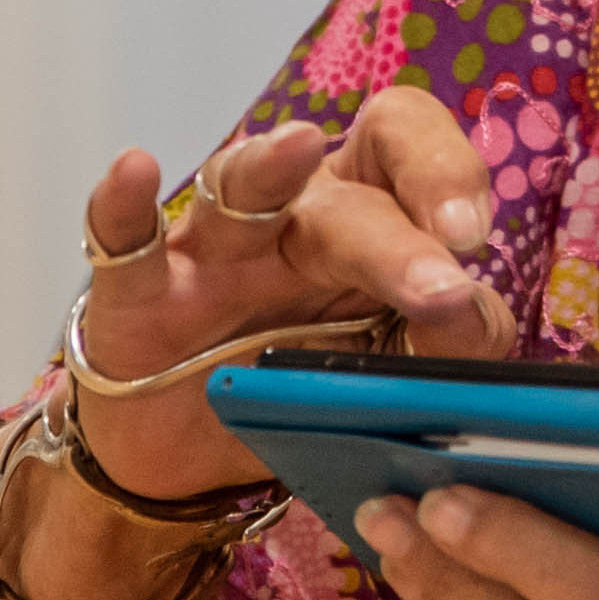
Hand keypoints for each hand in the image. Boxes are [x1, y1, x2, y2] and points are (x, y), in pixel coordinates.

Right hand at [72, 88, 516, 498]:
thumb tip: (474, 312)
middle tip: (443, 277)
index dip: (443, 169)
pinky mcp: (138, 297)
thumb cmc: (309, 379)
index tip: (473, 238)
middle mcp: (292, 217)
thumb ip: (453, 338)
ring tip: (299, 144)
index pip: (405, 141)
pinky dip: (124, 206)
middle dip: (396, 236)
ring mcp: (210, 252)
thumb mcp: (396, 361)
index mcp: (367, 213)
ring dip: (269, 169)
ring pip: (240, 190)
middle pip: (346, 195)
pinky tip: (134, 168)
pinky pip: (124, 241)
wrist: (198, 458)